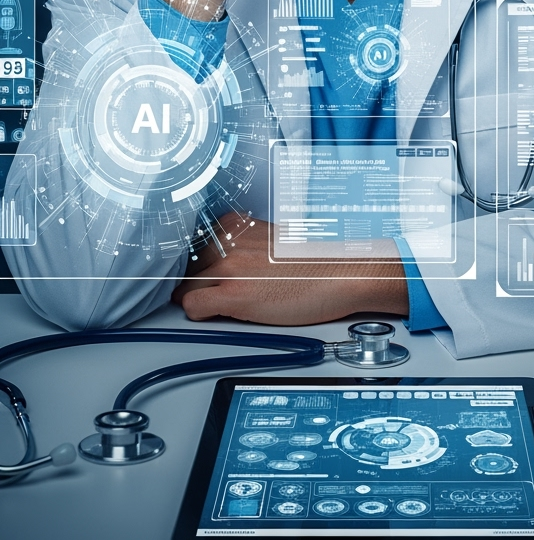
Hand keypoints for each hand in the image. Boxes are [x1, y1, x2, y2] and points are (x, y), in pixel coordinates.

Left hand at [172, 214, 408, 324]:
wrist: (342, 274)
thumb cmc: (314, 262)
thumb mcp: (271, 240)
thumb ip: (242, 244)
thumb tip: (223, 260)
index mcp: (235, 224)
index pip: (193, 245)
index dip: (198, 265)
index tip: (200, 274)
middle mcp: (228, 241)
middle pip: (188, 267)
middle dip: (197, 281)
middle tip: (216, 292)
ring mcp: (229, 267)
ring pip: (185, 286)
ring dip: (198, 297)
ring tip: (221, 304)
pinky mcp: (234, 294)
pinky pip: (192, 306)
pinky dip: (199, 313)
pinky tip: (218, 314)